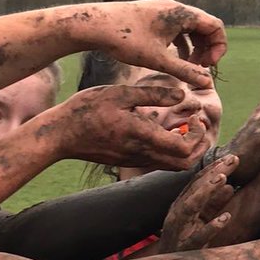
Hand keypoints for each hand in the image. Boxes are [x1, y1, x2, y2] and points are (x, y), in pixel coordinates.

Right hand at [49, 83, 211, 169]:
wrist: (60, 134)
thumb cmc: (88, 109)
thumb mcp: (121, 94)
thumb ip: (154, 94)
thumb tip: (183, 95)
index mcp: (143, 137)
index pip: (184, 149)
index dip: (198, 136)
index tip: (195, 117)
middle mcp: (142, 154)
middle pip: (184, 164)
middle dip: (199, 146)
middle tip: (197, 125)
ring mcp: (135, 160)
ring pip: (172, 165)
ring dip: (185, 149)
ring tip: (183, 127)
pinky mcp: (128, 161)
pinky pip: (158, 162)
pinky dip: (170, 150)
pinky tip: (163, 130)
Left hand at [85, 0, 226, 87]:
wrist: (93, 25)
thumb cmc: (125, 40)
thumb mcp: (158, 60)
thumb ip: (185, 71)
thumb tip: (207, 83)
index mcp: (181, 13)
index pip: (215, 26)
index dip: (219, 47)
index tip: (208, 66)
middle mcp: (175, 8)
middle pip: (205, 27)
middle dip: (208, 49)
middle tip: (200, 69)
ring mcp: (163, 10)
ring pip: (191, 28)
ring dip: (195, 47)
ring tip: (189, 67)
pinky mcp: (153, 16)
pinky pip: (177, 28)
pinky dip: (181, 43)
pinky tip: (174, 59)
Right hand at [158, 153, 237, 252]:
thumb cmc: (185, 241)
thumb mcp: (200, 219)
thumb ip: (213, 203)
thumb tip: (229, 186)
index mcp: (182, 204)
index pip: (198, 182)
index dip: (214, 168)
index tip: (231, 157)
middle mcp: (178, 213)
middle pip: (195, 189)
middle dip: (214, 172)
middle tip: (232, 159)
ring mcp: (180, 229)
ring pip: (192, 207)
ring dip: (207, 192)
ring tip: (224, 180)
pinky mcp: (185, 247)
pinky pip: (198, 236)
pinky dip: (212, 227)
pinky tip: (226, 218)